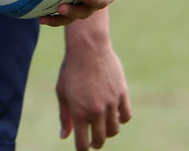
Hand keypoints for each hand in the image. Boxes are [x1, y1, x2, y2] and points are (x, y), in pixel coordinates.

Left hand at [57, 14, 130, 149]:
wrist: (87, 48)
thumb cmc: (71, 69)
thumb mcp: (62, 92)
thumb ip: (64, 116)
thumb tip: (64, 136)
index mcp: (79, 112)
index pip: (82, 144)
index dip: (82, 148)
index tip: (82, 145)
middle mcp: (96, 111)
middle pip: (100, 140)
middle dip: (95, 142)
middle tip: (92, 138)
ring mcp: (110, 103)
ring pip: (114, 130)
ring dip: (108, 130)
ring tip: (102, 123)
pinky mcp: (122, 94)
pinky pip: (126, 116)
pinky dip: (121, 118)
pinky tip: (114, 113)